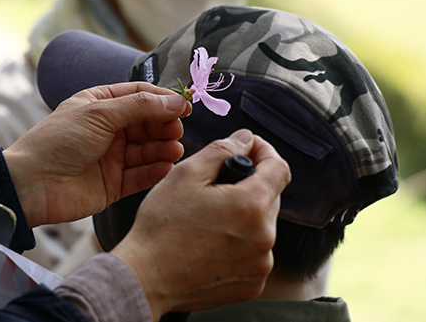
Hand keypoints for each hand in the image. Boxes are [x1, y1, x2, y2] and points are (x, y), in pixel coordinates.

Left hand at [3, 82, 191, 227]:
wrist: (32, 184)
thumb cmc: (59, 140)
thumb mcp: (99, 113)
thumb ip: (140, 106)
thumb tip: (175, 100)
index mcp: (101, 105)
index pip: (140, 96)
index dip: (163, 99)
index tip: (184, 105)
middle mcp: (108, 130)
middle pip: (147, 124)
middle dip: (164, 126)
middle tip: (176, 131)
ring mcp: (112, 157)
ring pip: (147, 150)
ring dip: (163, 149)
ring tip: (174, 150)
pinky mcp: (114, 184)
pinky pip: (140, 175)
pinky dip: (155, 171)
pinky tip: (165, 167)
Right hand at [111, 129, 290, 319]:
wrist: (146, 277)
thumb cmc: (161, 226)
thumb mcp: (186, 174)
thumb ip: (222, 150)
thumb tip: (245, 139)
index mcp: (251, 206)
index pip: (279, 168)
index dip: (263, 152)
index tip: (246, 149)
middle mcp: (264, 238)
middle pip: (270, 196)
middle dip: (249, 184)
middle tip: (215, 186)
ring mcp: (259, 265)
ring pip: (261, 225)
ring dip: (243, 214)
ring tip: (208, 219)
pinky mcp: (251, 285)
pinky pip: (254, 253)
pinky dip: (239, 243)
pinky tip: (210, 242)